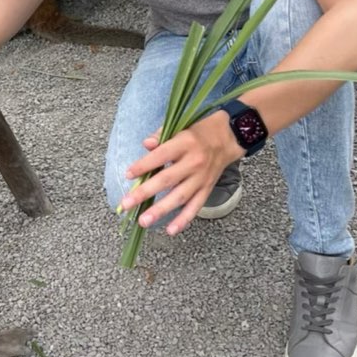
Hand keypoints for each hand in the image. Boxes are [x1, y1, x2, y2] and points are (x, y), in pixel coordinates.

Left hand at [118, 111, 238, 236]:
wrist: (229, 138)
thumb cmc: (199, 132)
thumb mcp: (181, 127)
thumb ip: (161, 135)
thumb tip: (146, 145)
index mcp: (185, 143)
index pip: (161, 156)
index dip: (144, 165)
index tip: (128, 175)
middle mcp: (194, 162)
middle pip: (167, 179)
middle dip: (145, 192)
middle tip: (126, 204)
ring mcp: (201, 178)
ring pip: (180, 197)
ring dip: (161, 210)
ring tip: (144, 221)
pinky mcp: (207, 188)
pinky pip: (195, 206)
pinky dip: (184, 219)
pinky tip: (171, 230)